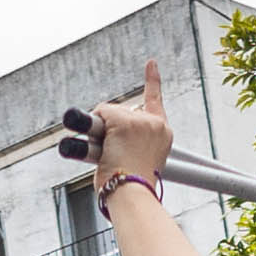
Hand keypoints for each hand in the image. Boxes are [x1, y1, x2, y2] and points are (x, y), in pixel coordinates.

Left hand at [84, 59, 173, 187]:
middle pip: (122, 113)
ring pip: (108, 115)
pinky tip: (102, 148)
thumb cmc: (133, 187)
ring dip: (101, 133)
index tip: (151, 63)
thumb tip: (106, 139)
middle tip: (113, 156)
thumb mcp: (138, 163)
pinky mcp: (122, 122)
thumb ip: (130, 144)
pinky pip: (98, 116)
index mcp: (163, 134)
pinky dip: (92, 130)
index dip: (152, 80)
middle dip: (110, 130)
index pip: (155, 102)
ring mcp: (138, 121)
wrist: (133, 193)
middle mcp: (154, 124)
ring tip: (109, 157)